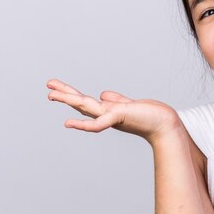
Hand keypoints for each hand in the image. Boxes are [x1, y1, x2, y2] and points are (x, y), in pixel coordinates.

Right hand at [46, 79, 180, 143]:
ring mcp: (111, 116)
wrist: (166, 124)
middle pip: (82, 103)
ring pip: (85, 106)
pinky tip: (68, 123)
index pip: (87, 102)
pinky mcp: (119, 117)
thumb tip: (102, 94)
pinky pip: (98, 123)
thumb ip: (115, 99)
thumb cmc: (151, 116)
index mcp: (108, 110)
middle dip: (65, 95)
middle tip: (47, 88)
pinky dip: (83, 125)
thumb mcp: (129, 104)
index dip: (72, 95)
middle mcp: (107, 114)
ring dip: (68, 99)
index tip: (55, 88)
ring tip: (50, 94)